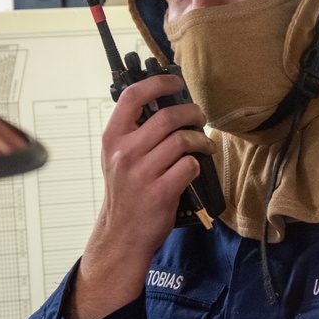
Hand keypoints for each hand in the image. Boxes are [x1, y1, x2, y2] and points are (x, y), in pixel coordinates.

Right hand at [65, 73, 214, 318]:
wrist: (121, 235)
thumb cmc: (125, 194)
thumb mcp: (117, 158)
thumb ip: (134, 132)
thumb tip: (165, 103)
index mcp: (113, 138)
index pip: (133, 97)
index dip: (158, 83)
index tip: (175, 83)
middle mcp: (125, 153)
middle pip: (167, 117)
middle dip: (191, 113)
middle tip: (200, 117)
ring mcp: (142, 173)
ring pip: (183, 140)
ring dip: (201, 140)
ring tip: (205, 145)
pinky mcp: (160, 192)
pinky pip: (189, 166)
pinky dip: (197, 164)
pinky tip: (195, 167)